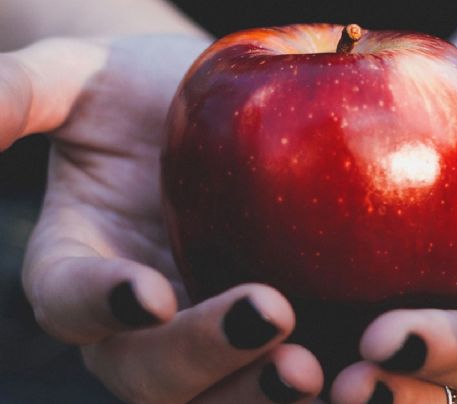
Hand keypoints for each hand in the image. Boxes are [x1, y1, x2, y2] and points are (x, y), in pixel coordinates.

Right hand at [2, 36, 323, 402]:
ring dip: (260, 393)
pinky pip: (283, 375)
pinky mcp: (270, 337)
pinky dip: (322, 383)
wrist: (214, 112)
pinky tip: (366, 369)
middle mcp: (139, 322)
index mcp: (79, 268)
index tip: (148, 291)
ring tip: (315, 371)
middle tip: (270, 320)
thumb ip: (22, 93)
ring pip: (219, 395)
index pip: (72, 297)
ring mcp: (205, 336)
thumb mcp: (80, 77)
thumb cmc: (140, 92)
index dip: (101, 302)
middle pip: (152, 371)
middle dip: (205, 355)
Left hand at [330, 42, 456, 402]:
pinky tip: (291, 357)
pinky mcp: (384, 311)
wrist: (449, 102)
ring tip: (330, 379)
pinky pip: (369, 357)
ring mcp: (446, 323)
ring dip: (387, 392)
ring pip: (429, 384)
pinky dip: (334, 366)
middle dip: (444, 366)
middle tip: (384, 346)